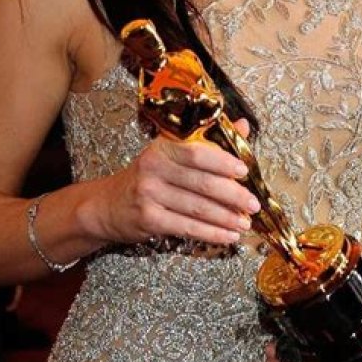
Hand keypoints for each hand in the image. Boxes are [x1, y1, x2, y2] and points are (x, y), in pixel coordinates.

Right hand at [101, 119, 259, 245]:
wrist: (108, 204)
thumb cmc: (147, 176)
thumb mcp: (171, 152)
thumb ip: (208, 140)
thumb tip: (242, 125)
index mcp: (162, 147)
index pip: (197, 152)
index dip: (223, 161)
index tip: (244, 171)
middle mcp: (154, 168)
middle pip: (202, 183)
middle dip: (233, 196)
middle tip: (253, 205)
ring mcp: (149, 195)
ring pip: (197, 208)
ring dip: (226, 218)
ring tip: (244, 223)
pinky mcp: (149, 220)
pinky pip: (187, 228)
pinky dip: (211, 233)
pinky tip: (228, 236)